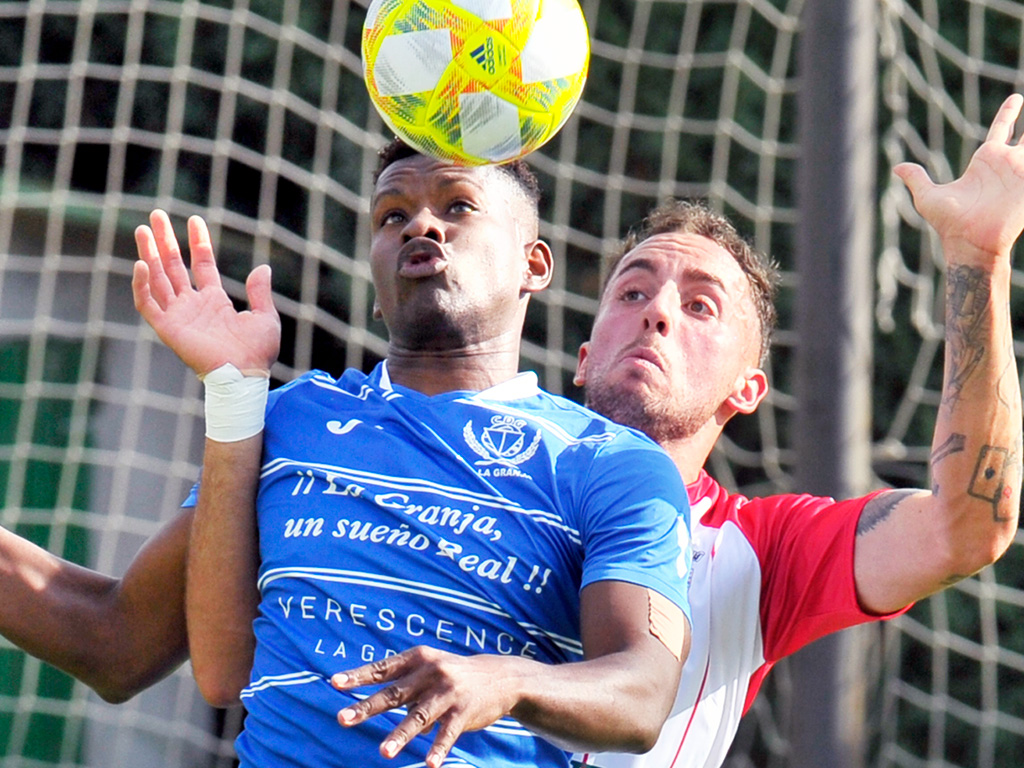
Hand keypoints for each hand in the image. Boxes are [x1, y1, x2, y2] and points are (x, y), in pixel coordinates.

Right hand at [132, 210, 280, 375]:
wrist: (245, 375)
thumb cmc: (257, 352)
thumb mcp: (265, 316)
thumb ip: (260, 292)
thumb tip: (263, 267)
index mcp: (214, 301)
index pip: (202, 264)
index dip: (198, 242)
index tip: (194, 220)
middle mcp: (193, 305)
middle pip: (174, 266)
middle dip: (165, 241)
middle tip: (156, 215)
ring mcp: (178, 315)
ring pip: (158, 279)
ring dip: (149, 254)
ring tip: (143, 229)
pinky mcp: (167, 328)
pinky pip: (148, 304)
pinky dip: (142, 286)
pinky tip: (141, 264)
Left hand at [331, 646, 523, 767]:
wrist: (500, 677)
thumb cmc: (453, 674)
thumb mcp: (428, 667)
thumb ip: (401, 680)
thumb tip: (366, 695)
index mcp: (418, 659)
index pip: (382, 669)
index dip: (358, 676)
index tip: (334, 683)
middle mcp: (430, 672)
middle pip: (393, 693)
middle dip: (367, 707)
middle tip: (342, 718)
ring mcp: (447, 693)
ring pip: (418, 716)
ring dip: (400, 735)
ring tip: (383, 752)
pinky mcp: (464, 712)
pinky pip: (447, 734)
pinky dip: (438, 749)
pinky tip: (429, 764)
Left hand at [894, 93, 1023, 263]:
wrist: (969, 242)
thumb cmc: (950, 223)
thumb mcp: (928, 196)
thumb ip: (916, 179)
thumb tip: (896, 167)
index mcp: (985, 162)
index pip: (1002, 130)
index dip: (1009, 114)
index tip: (1017, 98)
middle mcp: (1005, 164)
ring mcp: (1021, 173)